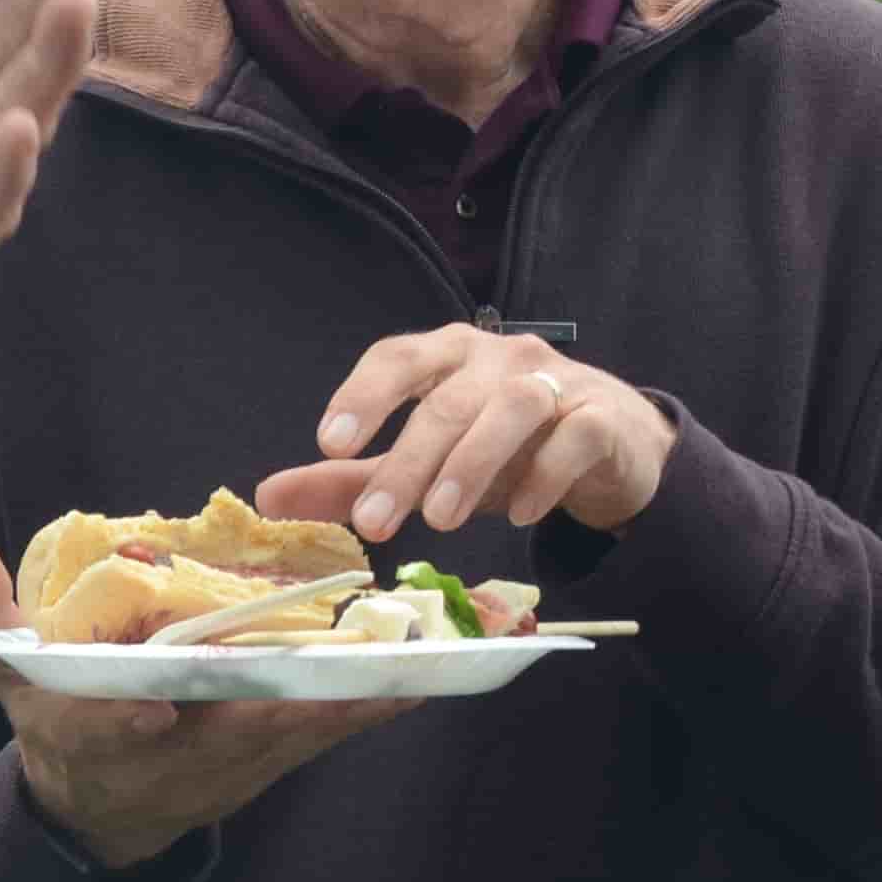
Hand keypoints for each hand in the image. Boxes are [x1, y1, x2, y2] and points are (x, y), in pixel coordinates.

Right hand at [0, 541, 413, 872]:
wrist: (101, 813)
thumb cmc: (60, 728)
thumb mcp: (15, 680)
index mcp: (100, 734)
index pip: (104, 729)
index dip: (123, 722)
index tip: (148, 712)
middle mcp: (175, 757)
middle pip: (234, 735)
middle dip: (290, 707)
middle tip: (345, 669)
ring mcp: (231, 766)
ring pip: (297, 734)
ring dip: (356, 701)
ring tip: (416, 663)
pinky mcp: (271, 763)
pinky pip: (326, 733)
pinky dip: (372, 706)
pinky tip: (424, 677)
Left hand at [251, 327, 674, 541]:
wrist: (613, 444)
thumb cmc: (508, 447)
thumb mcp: (428, 462)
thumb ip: (354, 477)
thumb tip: (268, 496)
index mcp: (449, 357)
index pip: (399, 358)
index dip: (363, 395)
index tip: (328, 444)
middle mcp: (500, 358)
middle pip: (448, 399)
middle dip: (408, 462)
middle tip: (376, 524)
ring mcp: (556, 383)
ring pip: (512, 408)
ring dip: (471, 464)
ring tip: (440, 521)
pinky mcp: (602, 417)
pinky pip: (574, 437)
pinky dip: (545, 475)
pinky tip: (521, 516)